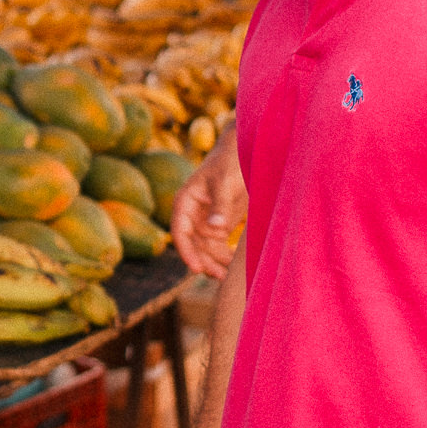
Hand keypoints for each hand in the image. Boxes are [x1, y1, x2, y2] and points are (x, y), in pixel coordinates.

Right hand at [171, 135, 245, 279]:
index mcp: (185, 201)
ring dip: (215, 262)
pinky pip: (219, 244)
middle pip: (193, 244)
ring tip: (229, 276)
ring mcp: (206, 218)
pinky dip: (225, 255)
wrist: (245, 150)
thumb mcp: (225, 182)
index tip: (197, 269)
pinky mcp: (221, 222)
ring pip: (206, 247)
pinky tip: (236, 265)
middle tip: (218, 277)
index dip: (186, 251)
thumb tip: (216, 228)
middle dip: (203, 261)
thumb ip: (221, 205)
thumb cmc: (231, 162)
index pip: (180, 231)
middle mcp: (193, 213)